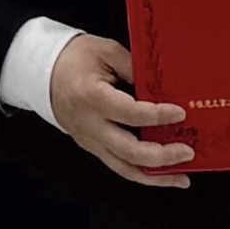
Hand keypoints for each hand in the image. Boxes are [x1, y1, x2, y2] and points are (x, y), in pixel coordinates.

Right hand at [43, 31, 194, 189]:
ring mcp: (90, 140)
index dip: (158, 115)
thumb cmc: (73, 58)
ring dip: (155, 176)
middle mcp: (90, 125)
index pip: (131, 114)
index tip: (180, 113)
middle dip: (163, 156)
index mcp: (92, 97)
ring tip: (181, 177)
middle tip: (187, 152)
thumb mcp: (106, 51)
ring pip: (124, 168)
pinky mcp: (92, 146)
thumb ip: (136, 68)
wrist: (42, 71)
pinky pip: (119, 166)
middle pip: (129, 151)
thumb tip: (164, 87)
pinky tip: (162, 175)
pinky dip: (142, 174)